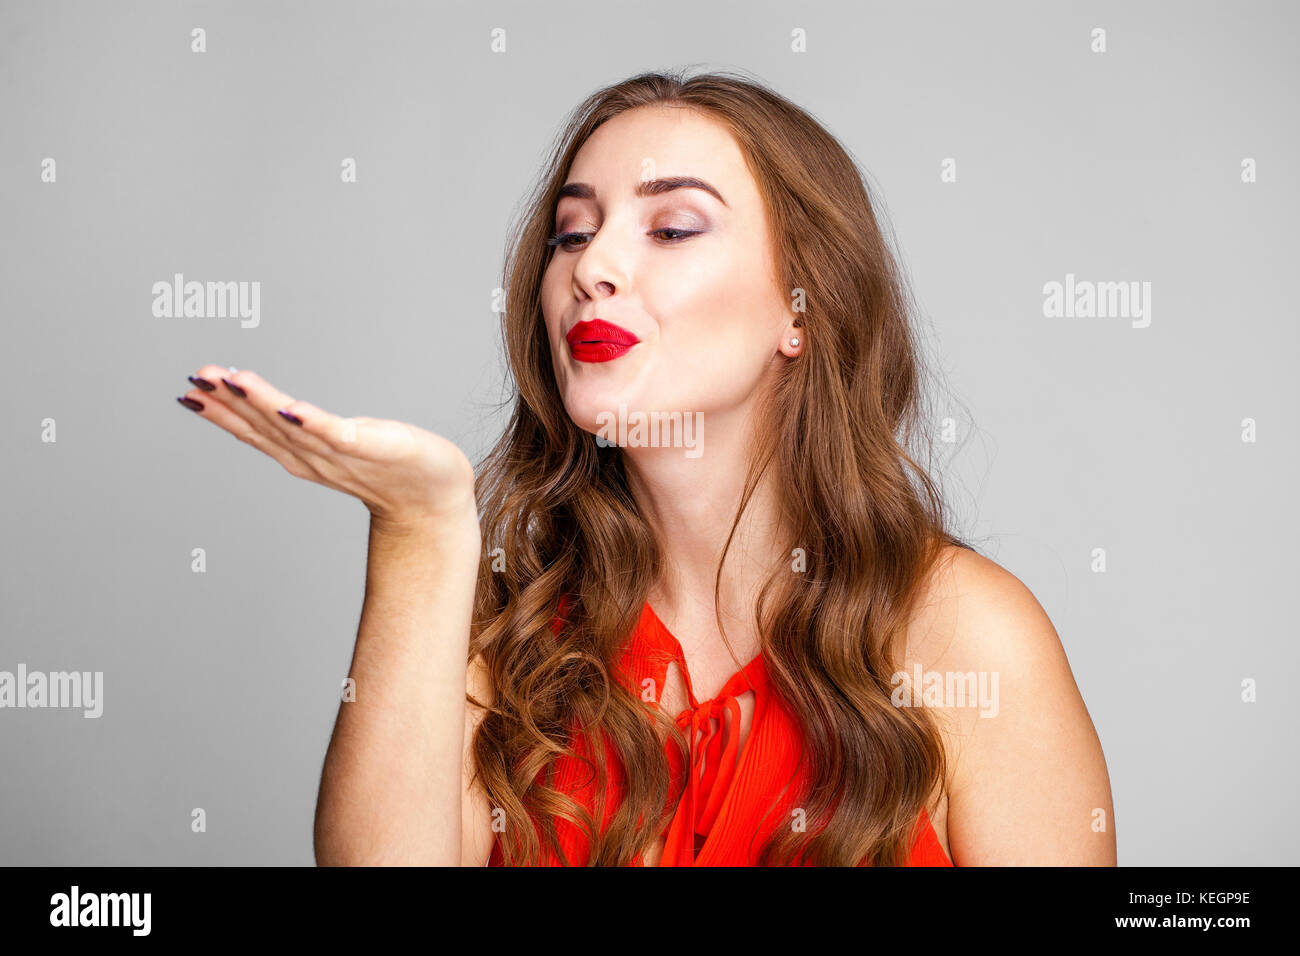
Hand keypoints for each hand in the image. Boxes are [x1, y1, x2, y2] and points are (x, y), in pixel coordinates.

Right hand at [176, 366, 477, 525]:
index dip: (220, 412)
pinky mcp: (367, 447)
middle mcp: (313, 458)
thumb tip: (279, 410)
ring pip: (290, 427)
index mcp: (302, 455)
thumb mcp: (338, 443)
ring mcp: (338, 455)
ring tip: (228, 380)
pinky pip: (333, 434)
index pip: (253, 430)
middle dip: (227, 403)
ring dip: (259, 404)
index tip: (189, 390)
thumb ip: (307, 430)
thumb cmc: (390, 467)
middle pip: (263, 427)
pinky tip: (288, 408)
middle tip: (195, 378)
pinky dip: (309, 423)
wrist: (432, 499)